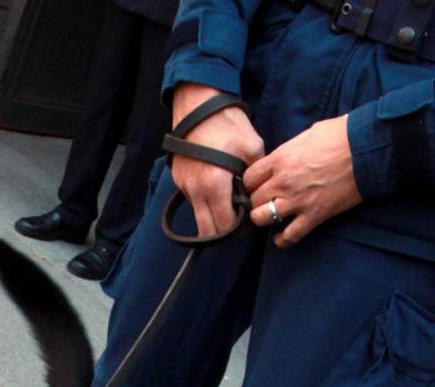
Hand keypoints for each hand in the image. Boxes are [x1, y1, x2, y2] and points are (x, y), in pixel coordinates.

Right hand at [170, 82, 264, 236]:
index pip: (224, 226)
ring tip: (229, 206)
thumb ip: (254, 177)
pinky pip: (193, 202)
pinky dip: (205, 204)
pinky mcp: (179, 181)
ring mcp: (185, 187)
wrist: (197, 106)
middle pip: (207, 231)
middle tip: (238, 223)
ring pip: (199, 218)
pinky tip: (217, 191)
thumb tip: (255, 194)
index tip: (248, 222)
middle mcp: (196, 191)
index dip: (238, 230)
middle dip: (223, 232)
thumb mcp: (252, 147)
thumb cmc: (227, 123)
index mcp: (214, 186)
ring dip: (213, 218)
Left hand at [245, 115, 362, 246]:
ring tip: (269, 216)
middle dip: (253, 201)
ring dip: (263, 219)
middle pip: (252, 200)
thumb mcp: (307, 135)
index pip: (248, 177)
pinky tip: (280, 236)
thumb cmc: (341, 135)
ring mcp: (298, 201)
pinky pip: (289, 236)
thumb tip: (279, 161)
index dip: (249, 182)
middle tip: (260, 202)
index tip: (255, 185)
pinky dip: (282, 239)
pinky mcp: (314, 215)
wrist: (369, 148)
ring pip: (262, 218)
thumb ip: (287, 151)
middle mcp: (284, 182)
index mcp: (281, 159)